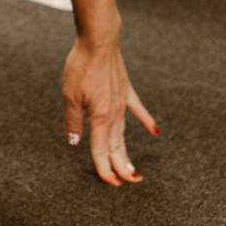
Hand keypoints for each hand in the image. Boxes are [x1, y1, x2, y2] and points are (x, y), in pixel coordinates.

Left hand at [62, 36, 159, 185]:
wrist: (99, 41)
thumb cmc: (81, 66)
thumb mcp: (70, 95)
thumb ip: (73, 121)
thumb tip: (74, 141)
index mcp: (100, 117)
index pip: (100, 149)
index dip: (104, 168)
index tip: (110, 183)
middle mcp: (114, 114)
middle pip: (115, 147)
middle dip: (120, 167)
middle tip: (127, 183)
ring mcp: (122, 103)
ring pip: (124, 134)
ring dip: (127, 152)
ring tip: (134, 169)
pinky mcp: (126, 91)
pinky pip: (138, 111)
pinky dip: (146, 121)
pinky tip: (155, 132)